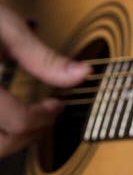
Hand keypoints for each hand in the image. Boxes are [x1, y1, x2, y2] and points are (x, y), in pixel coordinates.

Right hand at [0, 4, 88, 155]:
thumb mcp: (6, 28)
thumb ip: (42, 57)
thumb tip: (82, 74)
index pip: (17, 121)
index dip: (46, 116)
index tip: (57, 104)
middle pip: (0, 145)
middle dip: (28, 135)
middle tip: (43, 116)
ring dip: (9, 140)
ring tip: (25, 119)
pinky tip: (5, 119)